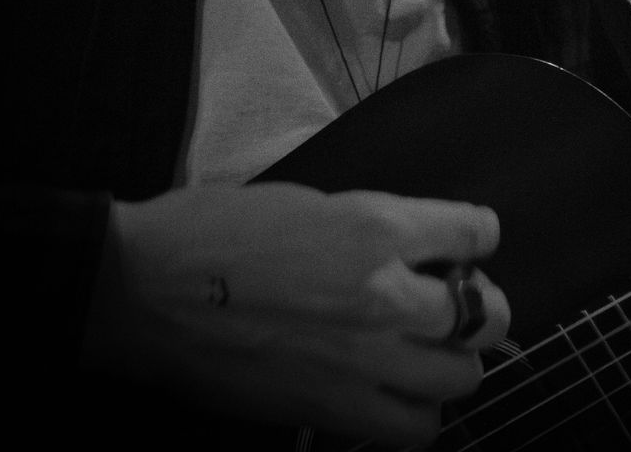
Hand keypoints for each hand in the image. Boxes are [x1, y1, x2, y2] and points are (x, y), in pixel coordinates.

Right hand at [83, 183, 509, 443]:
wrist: (148, 289)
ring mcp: (361, 360)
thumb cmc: (215, 229)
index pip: (473, 231)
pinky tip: (395, 393)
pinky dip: (415, 414)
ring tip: (429, 350)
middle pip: (482, 316)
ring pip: (458, 380)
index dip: (478, 234)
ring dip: (452, 361)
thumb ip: (368, 228)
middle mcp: (382, 294)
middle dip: (481, 305)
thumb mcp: (307, 202)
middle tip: (459, 300)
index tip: (472, 239)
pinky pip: (411, 430)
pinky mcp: (331, 410)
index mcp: (374, 226)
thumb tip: (409, 251)